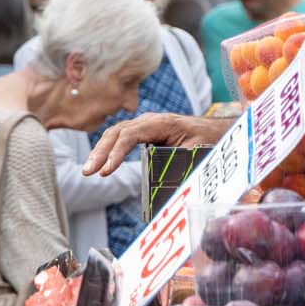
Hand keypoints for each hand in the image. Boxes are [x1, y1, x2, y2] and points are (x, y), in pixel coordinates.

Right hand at [82, 114, 232, 176]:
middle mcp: (150, 120)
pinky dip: (108, 150)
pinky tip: (99, 164)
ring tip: (89, 171)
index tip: (107, 170)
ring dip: (100, 152)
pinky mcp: (143, 132)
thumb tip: (165, 185)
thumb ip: (181, 163)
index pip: (131, 134)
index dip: (117, 152)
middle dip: (100, 152)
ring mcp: (144, 125)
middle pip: (117, 132)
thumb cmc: (208, 140)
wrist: (216, 129)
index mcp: (162, 123)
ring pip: (115, 134)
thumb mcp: (197, 152)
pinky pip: (120, 138)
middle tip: (89, 172)